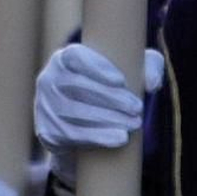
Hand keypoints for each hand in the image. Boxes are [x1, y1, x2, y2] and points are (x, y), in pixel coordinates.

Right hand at [34, 44, 164, 180]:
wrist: (84, 128)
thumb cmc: (109, 90)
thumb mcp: (131, 72)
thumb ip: (148, 68)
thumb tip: (152, 83)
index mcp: (64, 59)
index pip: (76, 57)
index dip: (96, 67)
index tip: (121, 81)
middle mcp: (48, 79)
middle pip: (77, 86)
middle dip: (110, 98)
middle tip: (138, 108)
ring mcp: (44, 107)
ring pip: (75, 112)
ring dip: (107, 119)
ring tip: (134, 124)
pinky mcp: (47, 132)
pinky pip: (71, 134)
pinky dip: (98, 137)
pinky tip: (120, 138)